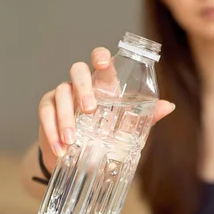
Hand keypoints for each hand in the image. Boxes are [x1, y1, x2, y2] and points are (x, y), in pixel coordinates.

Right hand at [38, 47, 174, 157]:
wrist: (78, 156)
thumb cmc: (106, 136)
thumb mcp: (128, 128)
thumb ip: (146, 116)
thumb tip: (168, 106)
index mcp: (102, 84)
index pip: (100, 61)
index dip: (101, 57)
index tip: (103, 64)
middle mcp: (80, 84)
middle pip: (77, 71)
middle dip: (83, 88)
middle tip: (91, 109)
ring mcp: (61, 94)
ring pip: (60, 93)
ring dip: (66, 117)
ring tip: (72, 139)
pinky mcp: (46, 109)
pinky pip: (45, 113)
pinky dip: (52, 131)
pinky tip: (61, 148)